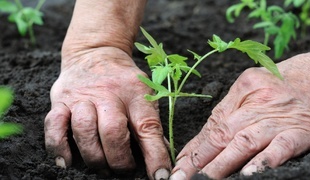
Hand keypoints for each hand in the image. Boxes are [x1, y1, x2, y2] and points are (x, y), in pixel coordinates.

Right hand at [44, 47, 170, 178]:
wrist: (96, 53)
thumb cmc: (124, 81)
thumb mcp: (144, 94)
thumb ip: (150, 124)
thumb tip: (161, 158)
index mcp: (135, 93)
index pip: (148, 127)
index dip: (155, 155)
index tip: (160, 176)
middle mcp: (108, 93)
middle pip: (113, 132)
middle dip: (119, 160)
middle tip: (124, 170)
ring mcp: (81, 96)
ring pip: (84, 130)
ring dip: (94, 157)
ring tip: (102, 167)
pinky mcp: (60, 100)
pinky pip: (54, 125)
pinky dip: (58, 147)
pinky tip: (67, 162)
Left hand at [170, 42, 309, 178]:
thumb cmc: (288, 81)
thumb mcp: (255, 86)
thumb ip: (232, 110)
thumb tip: (206, 138)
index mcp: (243, 89)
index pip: (212, 123)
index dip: (194, 147)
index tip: (180, 164)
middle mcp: (257, 102)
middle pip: (222, 133)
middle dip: (199, 159)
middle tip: (181, 177)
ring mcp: (279, 117)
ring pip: (244, 142)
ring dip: (221, 164)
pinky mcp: (302, 130)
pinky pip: (280, 147)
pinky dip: (263, 161)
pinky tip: (248, 174)